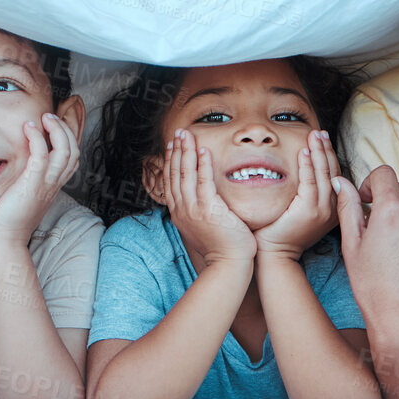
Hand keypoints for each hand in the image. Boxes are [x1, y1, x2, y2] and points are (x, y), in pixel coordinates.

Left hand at [0, 114, 79, 249]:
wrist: (3, 241)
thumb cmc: (4, 221)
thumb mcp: (20, 197)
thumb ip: (23, 181)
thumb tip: (12, 167)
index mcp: (52, 187)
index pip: (71, 158)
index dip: (68, 138)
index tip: (55, 123)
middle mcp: (53, 184)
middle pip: (74, 150)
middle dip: (66, 128)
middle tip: (50, 116)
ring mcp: (46, 185)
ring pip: (65, 150)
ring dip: (57, 129)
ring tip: (44, 117)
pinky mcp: (32, 185)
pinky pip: (42, 155)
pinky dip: (38, 137)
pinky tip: (28, 128)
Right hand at [165, 129, 256, 268]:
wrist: (228, 264)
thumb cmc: (221, 249)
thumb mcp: (202, 228)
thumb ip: (199, 212)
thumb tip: (202, 202)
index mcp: (180, 213)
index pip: (171, 182)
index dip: (171, 162)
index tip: (173, 146)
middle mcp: (182, 210)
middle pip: (175, 174)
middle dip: (176, 151)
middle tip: (177, 133)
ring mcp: (193, 209)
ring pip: (186, 175)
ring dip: (186, 152)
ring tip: (186, 135)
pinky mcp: (208, 209)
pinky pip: (204, 182)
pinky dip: (202, 165)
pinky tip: (204, 151)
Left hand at [253, 129, 338, 261]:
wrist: (274, 253)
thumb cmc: (281, 231)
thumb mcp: (299, 209)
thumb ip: (306, 192)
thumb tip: (303, 169)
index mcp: (332, 209)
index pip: (335, 175)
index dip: (330, 155)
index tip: (323, 139)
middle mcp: (332, 209)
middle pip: (333, 171)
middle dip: (326, 149)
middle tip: (320, 132)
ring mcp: (322, 210)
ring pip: (324, 174)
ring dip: (319, 152)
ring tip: (314, 136)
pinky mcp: (309, 210)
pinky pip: (310, 182)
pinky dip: (308, 165)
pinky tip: (304, 151)